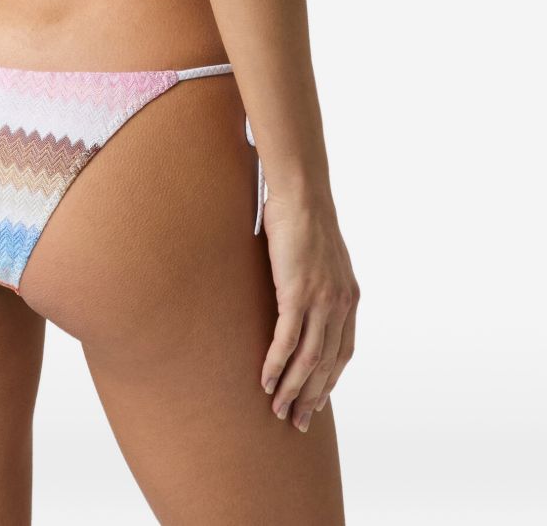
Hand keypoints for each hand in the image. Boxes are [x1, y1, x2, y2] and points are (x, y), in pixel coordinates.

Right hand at [260, 190, 358, 432]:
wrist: (301, 194)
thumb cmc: (304, 219)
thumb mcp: (320, 258)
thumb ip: (317, 282)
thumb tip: (301, 295)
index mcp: (349, 298)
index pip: (343, 352)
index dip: (329, 382)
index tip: (316, 402)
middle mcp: (341, 304)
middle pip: (328, 364)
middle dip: (312, 397)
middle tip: (297, 422)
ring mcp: (320, 300)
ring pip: (308, 358)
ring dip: (293, 388)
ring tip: (278, 410)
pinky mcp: (297, 292)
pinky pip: (287, 339)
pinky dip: (278, 364)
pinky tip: (267, 381)